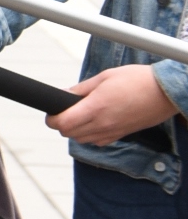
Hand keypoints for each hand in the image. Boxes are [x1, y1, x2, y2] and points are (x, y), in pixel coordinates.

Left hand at [49, 64, 181, 142]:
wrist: (166, 92)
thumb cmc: (138, 80)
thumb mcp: (104, 77)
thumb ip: (81, 89)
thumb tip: (63, 94)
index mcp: (96, 107)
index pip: (62, 124)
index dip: (52, 118)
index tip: (52, 111)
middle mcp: (103, 124)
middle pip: (69, 134)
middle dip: (62, 123)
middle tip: (65, 110)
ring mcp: (113, 132)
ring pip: (82, 140)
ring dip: (75, 130)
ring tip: (81, 114)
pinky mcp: (121, 135)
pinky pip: (97, 142)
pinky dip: (90, 135)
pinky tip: (95, 121)